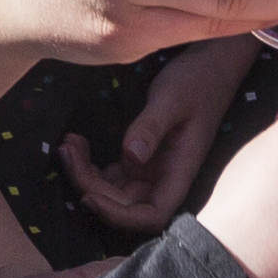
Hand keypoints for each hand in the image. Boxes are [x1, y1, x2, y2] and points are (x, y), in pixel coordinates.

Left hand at [62, 32, 254, 229]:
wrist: (210, 61)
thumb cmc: (198, 78)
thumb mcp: (172, 98)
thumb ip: (151, 127)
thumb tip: (130, 157)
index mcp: (180, 172)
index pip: (152, 215)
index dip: (120, 216)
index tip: (89, 197)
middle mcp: (165, 177)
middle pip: (124, 205)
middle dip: (90, 187)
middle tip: (67, 152)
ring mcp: (151, 168)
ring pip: (113, 190)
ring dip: (86, 176)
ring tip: (68, 146)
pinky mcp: (141, 156)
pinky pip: (111, 174)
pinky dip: (90, 165)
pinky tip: (76, 143)